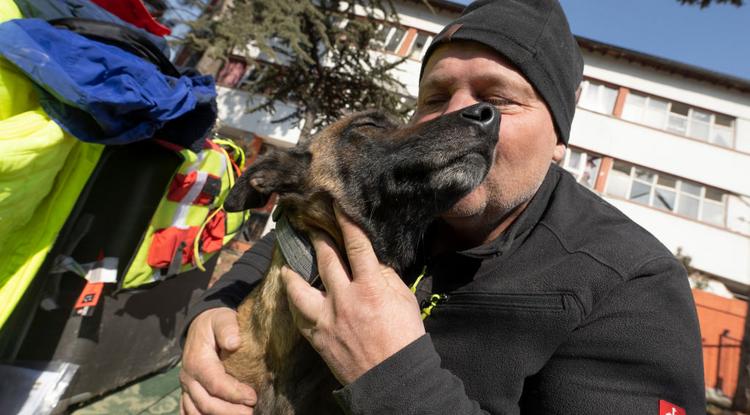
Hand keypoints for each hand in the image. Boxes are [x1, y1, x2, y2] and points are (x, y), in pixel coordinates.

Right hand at [180, 307, 255, 413]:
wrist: (200, 326)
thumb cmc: (216, 324)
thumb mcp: (222, 319)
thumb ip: (227, 328)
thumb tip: (234, 342)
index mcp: (197, 361)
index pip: (216, 384)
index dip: (235, 393)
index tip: (253, 397)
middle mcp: (189, 378)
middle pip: (207, 403)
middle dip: (231, 411)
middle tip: (252, 412)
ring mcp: (187, 388)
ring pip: (198, 411)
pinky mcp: (189, 393)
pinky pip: (190, 412)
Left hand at [281, 205, 424, 384]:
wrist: (393, 379)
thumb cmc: (405, 339)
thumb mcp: (404, 300)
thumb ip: (386, 277)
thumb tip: (372, 263)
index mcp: (370, 287)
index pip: (356, 246)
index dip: (346, 222)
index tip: (337, 205)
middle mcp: (344, 299)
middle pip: (325, 259)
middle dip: (317, 238)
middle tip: (310, 225)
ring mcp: (327, 318)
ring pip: (299, 288)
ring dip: (293, 272)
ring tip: (288, 264)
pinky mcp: (317, 337)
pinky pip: (298, 315)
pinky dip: (294, 302)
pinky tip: (293, 295)